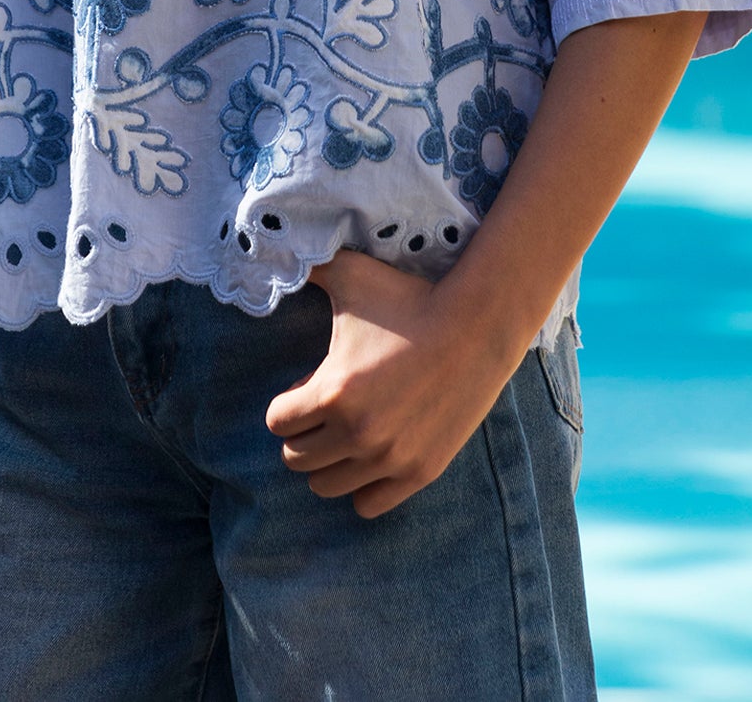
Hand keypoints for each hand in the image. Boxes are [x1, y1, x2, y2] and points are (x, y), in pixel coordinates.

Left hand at [264, 248, 523, 518]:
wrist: (477, 324)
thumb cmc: (409, 298)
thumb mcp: (353, 275)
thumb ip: (309, 264)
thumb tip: (274, 246)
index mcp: (333, 392)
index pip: (277, 422)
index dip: (288, 402)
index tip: (308, 386)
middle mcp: (357, 434)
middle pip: (296, 459)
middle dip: (305, 432)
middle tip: (328, 409)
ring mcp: (389, 459)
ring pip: (326, 486)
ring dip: (330, 460)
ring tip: (349, 429)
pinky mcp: (418, 473)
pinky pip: (367, 505)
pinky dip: (363, 485)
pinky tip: (373, 452)